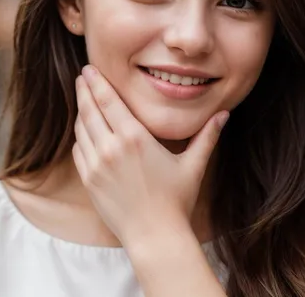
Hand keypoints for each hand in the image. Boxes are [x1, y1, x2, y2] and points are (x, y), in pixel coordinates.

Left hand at [73, 65, 228, 245]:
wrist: (155, 236)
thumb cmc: (176, 200)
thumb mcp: (194, 165)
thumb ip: (207, 136)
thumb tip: (226, 113)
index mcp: (135, 138)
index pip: (108, 100)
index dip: (97, 82)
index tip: (91, 68)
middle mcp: (111, 148)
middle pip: (89, 109)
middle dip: (85, 89)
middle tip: (83, 75)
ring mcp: (97, 165)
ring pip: (82, 128)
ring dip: (81, 110)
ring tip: (83, 97)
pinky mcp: (89, 181)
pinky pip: (79, 150)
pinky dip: (80, 136)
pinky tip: (84, 129)